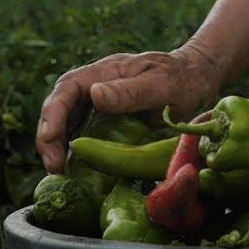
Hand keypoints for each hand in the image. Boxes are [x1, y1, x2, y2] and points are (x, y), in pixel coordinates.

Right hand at [36, 46, 221, 173]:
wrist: (199, 82)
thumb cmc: (183, 79)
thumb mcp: (162, 83)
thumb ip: (131, 90)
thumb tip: (95, 95)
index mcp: (104, 72)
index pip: (66, 89)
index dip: (53, 114)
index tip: (50, 139)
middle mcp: (95, 88)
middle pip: (60, 111)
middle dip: (50, 139)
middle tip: (55, 168)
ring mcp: (101, 107)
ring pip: (69, 127)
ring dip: (61, 150)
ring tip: (62, 176)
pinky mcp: (109, 125)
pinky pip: (87, 139)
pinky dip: (80, 156)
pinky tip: (81, 175)